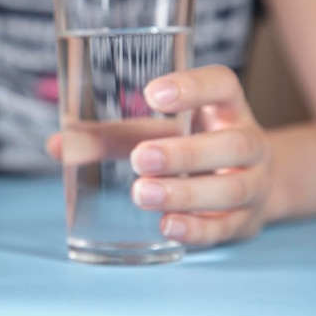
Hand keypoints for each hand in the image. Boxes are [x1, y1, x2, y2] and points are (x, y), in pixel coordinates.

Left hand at [130, 65, 271, 245]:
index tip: (152, 95)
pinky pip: (226, 228)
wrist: (248, 183)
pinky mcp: (245, 221)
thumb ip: (116, 134)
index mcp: (227, 108)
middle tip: (140, 158)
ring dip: (185, 193)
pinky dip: (196, 229)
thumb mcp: (165, 130)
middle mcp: (249, 143)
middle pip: (234, 144)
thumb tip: (62, 143)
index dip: (194, 87)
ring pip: (231, 189)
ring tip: (142, 194)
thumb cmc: (193, 145)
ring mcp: (253, 184)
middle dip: (185, 153)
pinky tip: (166, 225)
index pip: (223, 85)